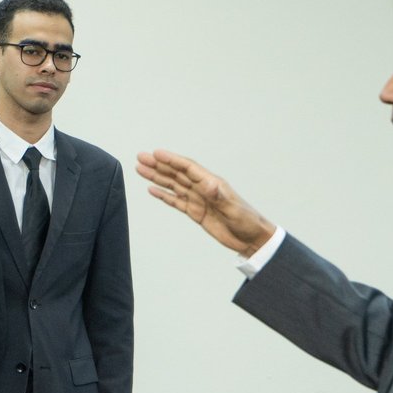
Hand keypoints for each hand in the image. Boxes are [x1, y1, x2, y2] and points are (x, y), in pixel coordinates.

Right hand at [135, 149, 275, 255]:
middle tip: (141, 157)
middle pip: (176, 173)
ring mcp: (198, 200)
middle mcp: (202, 189)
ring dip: (157, 177)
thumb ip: (219, 196)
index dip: (171, 160)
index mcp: (211, 184)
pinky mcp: (195, 212)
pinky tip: (152, 189)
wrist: (251, 239)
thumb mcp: (233, 209)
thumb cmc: (247, 221)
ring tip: (141, 169)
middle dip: (158, 165)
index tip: (156, 153)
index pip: (188, 168)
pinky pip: (175, 200)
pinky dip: (163, 195)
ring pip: (173, 185)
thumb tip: (208, 184)